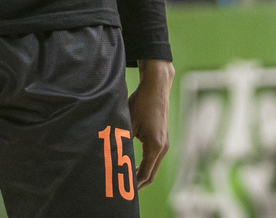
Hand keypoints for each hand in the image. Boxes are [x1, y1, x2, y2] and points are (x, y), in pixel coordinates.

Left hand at [129, 60, 173, 186]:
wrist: (156, 86)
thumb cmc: (141, 102)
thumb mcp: (127, 123)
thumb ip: (121, 141)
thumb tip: (109, 157)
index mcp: (155, 146)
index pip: (143, 174)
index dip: (132, 184)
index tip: (120, 189)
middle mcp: (163, 147)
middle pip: (150, 175)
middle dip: (136, 184)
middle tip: (122, 189)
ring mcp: (165, 143)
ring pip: (153, 167)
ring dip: (140, 174)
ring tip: (125, 178)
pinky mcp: (163, 139)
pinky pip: (154, 159)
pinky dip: (144, 165)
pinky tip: (131, 164)